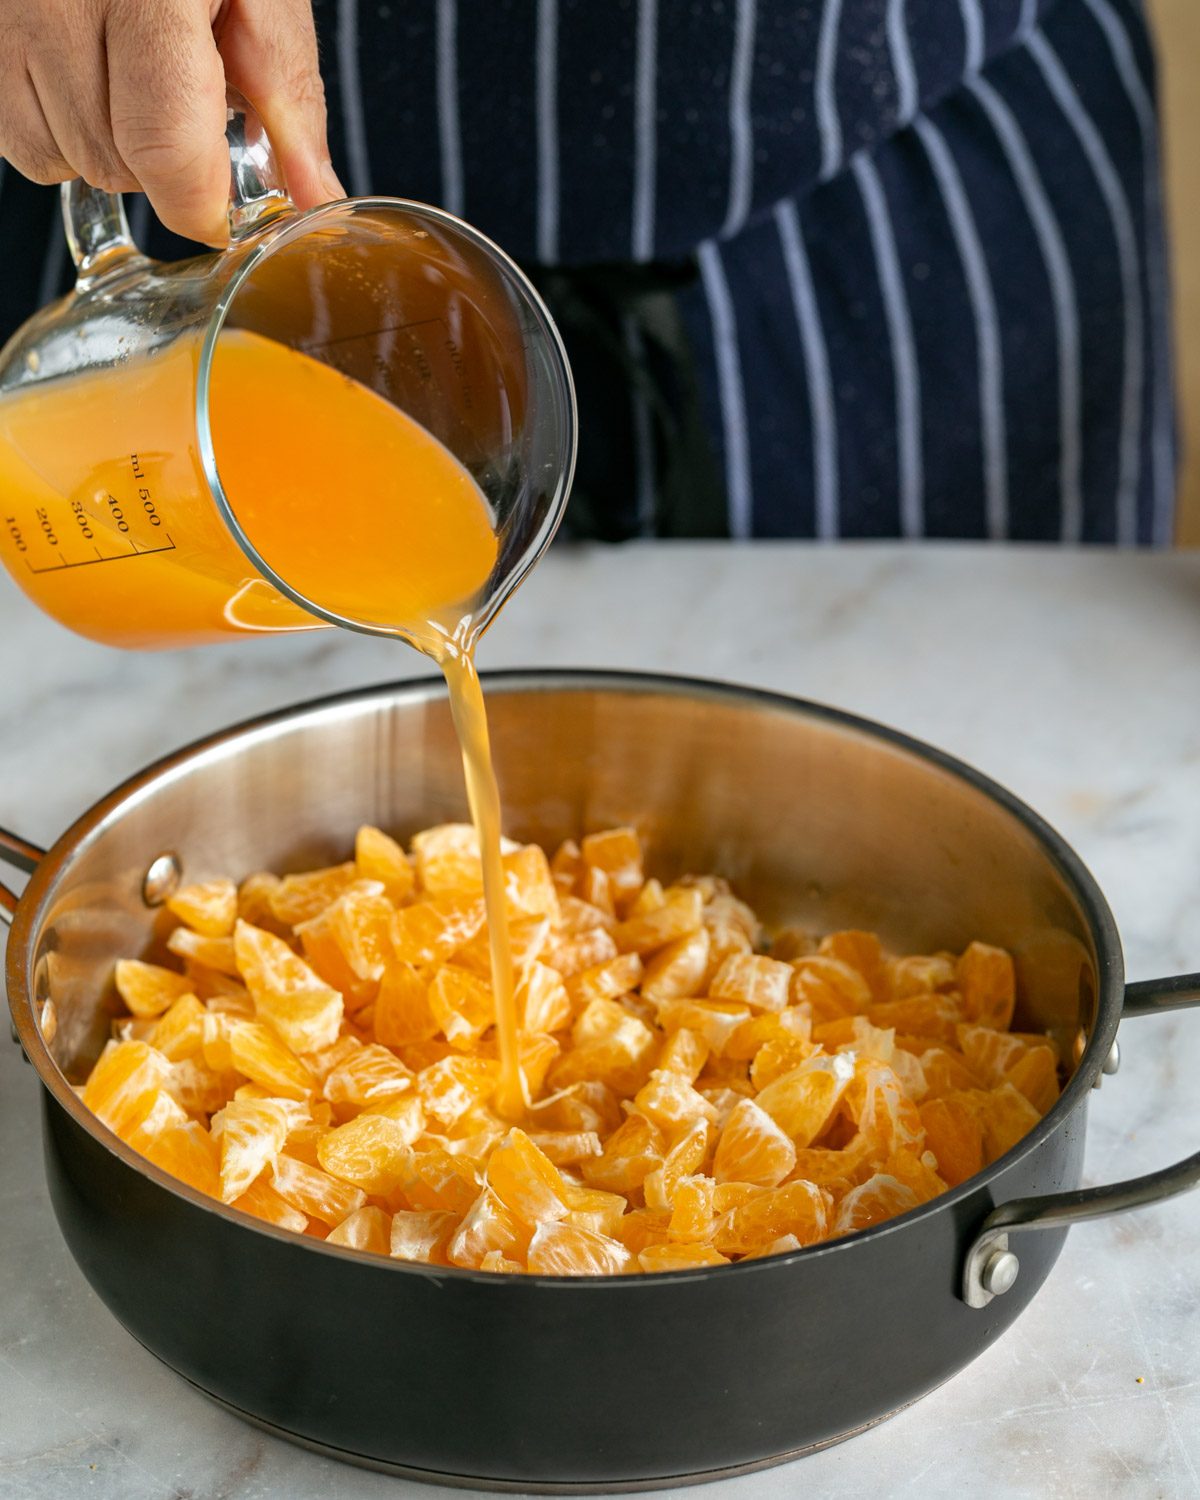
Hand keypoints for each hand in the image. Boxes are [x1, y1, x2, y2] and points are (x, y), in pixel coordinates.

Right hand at [0, 0, 343, 244]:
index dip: (200, 201)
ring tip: (132, 77)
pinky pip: (18, 135)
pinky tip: (88, 77)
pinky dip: (57, 126)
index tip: (221, 209)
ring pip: (59, 157)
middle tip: (183, 98)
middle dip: (160, 161)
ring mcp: (7, 13)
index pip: (165, 145)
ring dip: (107, 145)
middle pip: (114, 161)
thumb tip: (314, 196)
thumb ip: (288, 100)